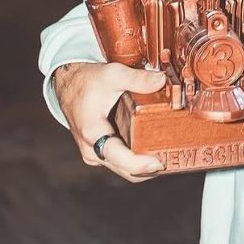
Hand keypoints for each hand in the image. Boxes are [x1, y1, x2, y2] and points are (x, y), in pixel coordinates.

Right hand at [53, 61, 166, 181]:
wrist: (67, 85)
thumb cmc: (87, 81)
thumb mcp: (113, 74)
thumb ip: (138, 78)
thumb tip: (162, 80)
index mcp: (93, 133)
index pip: (119, 158)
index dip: (140, 164)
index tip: (161, 163)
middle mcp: (92, 150)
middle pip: (125, 170)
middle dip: (150, 168)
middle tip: (175, 158)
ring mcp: (95, 154)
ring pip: (124, 169)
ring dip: (145, 167)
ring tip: (170, 155)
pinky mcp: (100, 152)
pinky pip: (121, 163)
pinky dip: (138, 161)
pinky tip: (156, 151)